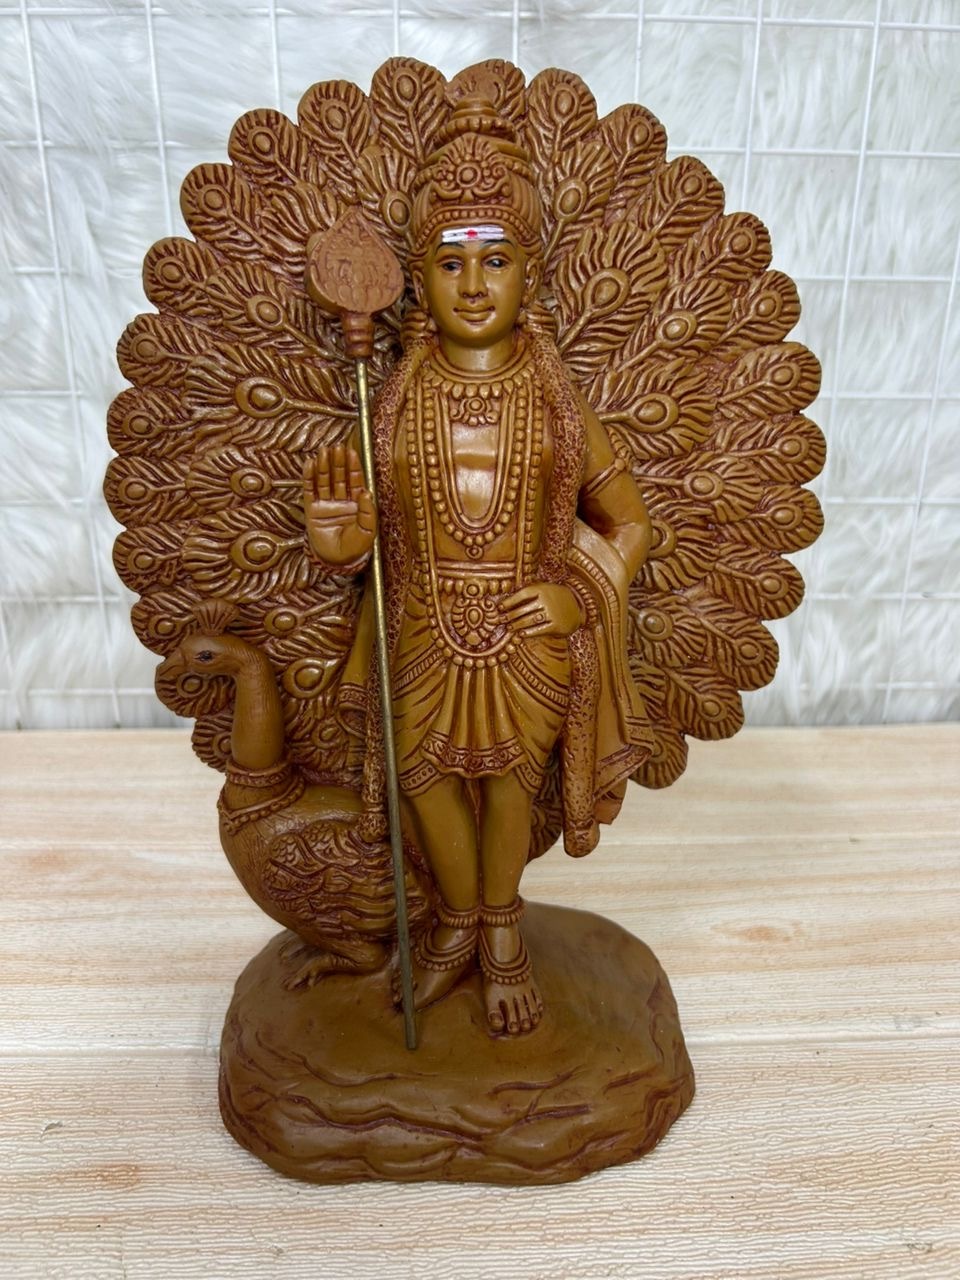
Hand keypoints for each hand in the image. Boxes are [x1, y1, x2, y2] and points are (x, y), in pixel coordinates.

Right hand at [303, 445, 375, 567]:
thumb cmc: (354, 548)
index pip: (355, 481)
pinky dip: (310, 477)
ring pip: (325, 481)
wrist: (336, 561)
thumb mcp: (367, 531)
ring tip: (324, 452)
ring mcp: (326, 504)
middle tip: (337, 447)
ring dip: (324, 466)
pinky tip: (310, 465)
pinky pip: (310, 490)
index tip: (351, 452)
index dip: (353, 466)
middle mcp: (341, 501)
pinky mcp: (313, 510)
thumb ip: (368, 512)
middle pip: (339, 477)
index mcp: (356, 504)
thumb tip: (366, 492)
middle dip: (338, 462)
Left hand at [502, 583, 582, 638]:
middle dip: (510, 616)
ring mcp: (553, 613)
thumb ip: (529, 593)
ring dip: (517, 625)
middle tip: (501, 620)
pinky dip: (529, 632)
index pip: (522, 594)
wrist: (579, 605)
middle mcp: (547, 600)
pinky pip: (540, 630)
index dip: (509, 601)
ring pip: (530, 620)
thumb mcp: (545, 589)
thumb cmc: (555, 597)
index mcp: (542, 589)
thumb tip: (507, 602)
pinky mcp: (557, 626)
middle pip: (524, 609)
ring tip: (509, 628)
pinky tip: (521, 634)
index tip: (499, 607)